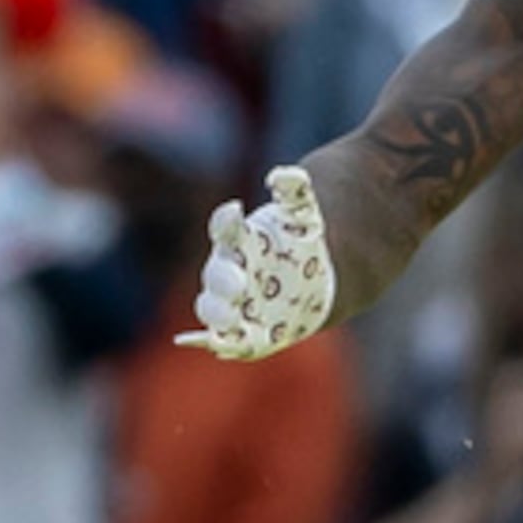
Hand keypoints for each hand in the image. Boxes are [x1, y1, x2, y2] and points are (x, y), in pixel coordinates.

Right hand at [179, 166, 336, 358]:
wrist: (308, 280)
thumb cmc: (297, 243)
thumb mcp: (303, 215)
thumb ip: (295, 191)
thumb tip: (284, 175)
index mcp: (239, 240)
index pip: (224, 227)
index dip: (225, 220)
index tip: (234, 209)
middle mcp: (228, 271)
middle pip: (215, 275)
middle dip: (222, 281)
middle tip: (238, 284)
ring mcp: (232, 302)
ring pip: (213, 309)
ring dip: (217, 317)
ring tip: (229, 322)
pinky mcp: (243, 329)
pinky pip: (223, 339)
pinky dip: (218, 344)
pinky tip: (221, 348)